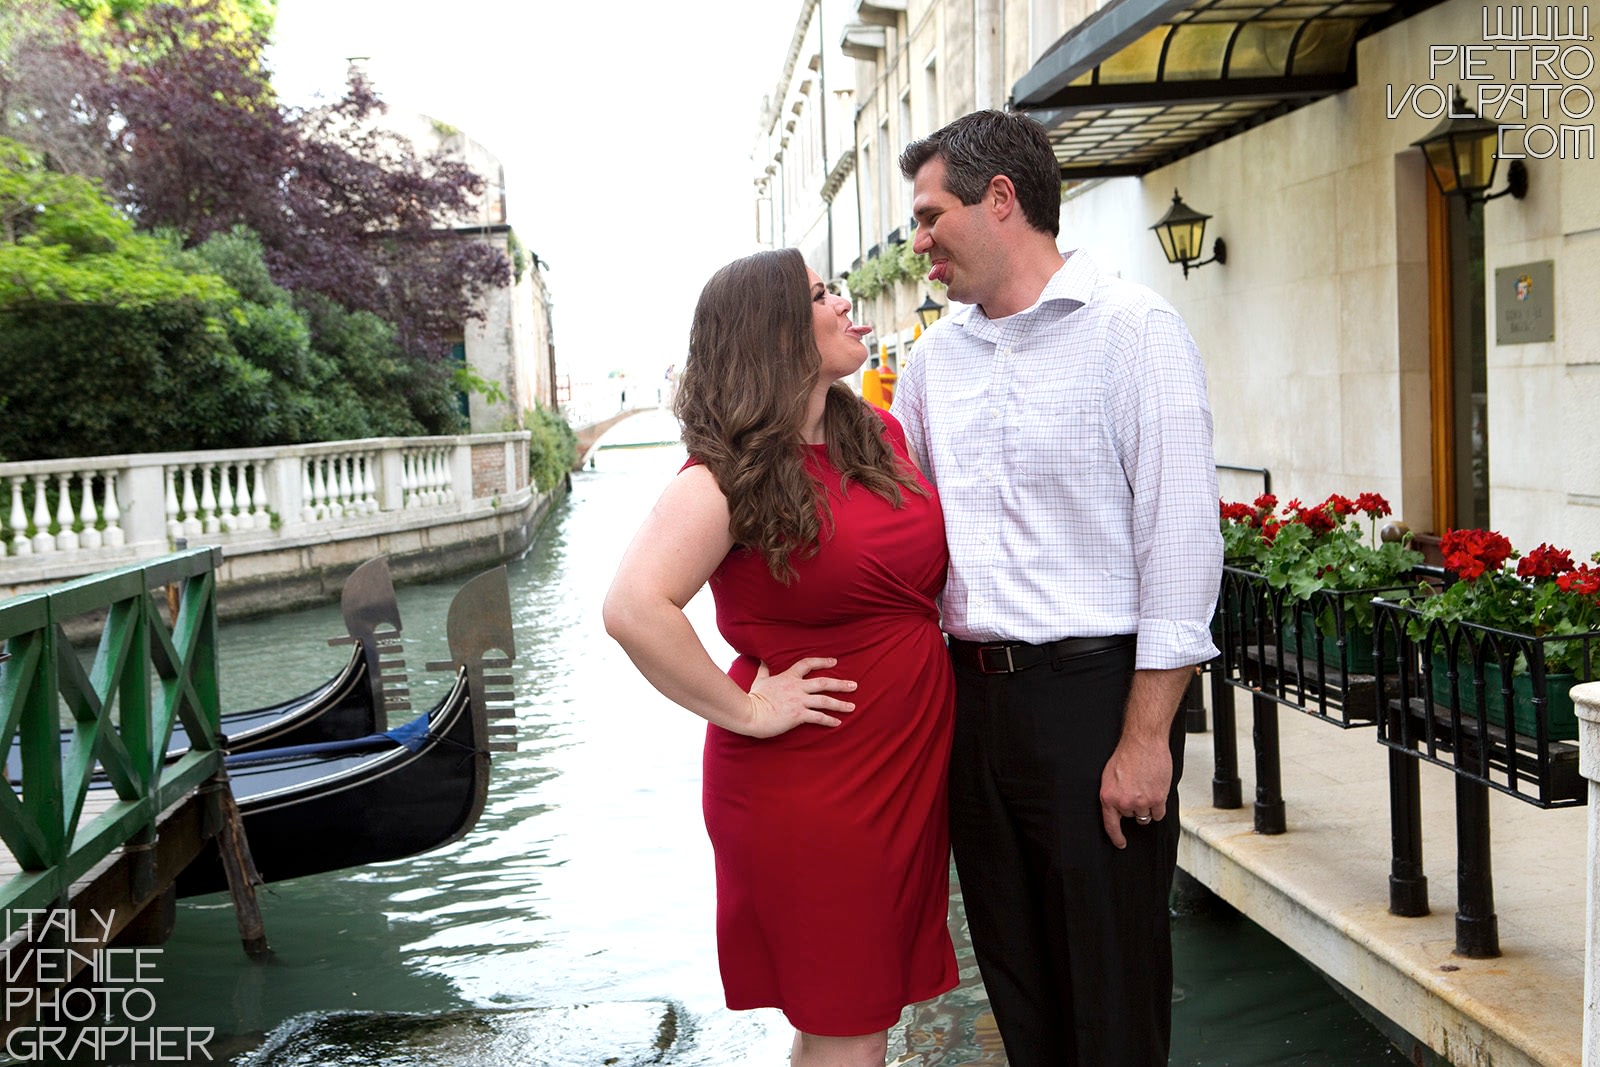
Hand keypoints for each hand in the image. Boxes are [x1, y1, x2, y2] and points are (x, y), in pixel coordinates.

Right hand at [740, 657, 856, 737]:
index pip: (808, 664)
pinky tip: (838, 723)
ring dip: (840, 704)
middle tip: (854, 685)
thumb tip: (761, 660)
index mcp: (788, 677)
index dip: (822, 662)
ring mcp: (798, 701)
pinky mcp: (798, 715)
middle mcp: (797, 687)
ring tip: (852, 706)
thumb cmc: (753, 698)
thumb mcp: (759, 680)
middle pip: (823, 682)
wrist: (749, 713)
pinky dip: (829, 720)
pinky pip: (818, 717)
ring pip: (825, 700)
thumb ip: (764, 670)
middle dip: (840, 684)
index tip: (834, 662)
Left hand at [1099, 735, 1173, 848]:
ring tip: (1146, 788)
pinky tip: (1156, 792)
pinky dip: (1159, 806)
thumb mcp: (1109, 776)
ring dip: (1147, 806)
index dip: (1116, 837)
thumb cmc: (1126, 755)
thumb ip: (1113, 794)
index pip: (1110, 825)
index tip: (1121, 843)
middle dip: (1134, 806)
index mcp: (1108, 797)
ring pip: (1145, 816)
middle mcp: (1124, 802)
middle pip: (1131, 816)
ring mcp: (1141, 802)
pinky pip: (1159, 814)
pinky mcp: (1157, 799)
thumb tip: (1117, 809)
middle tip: (1137, 789)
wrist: (1143, 742)